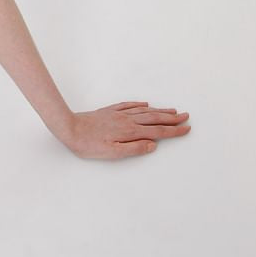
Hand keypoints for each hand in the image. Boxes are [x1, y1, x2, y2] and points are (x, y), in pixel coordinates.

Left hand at [53, 101, 190, 160]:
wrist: (69, 128)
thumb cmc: (88, 144)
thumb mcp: (112, 153)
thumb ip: (134, 149)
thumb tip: (153, 145)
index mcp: (130, 132)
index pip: (157, 132)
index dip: (173, 131)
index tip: (186, 129)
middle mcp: (127, 121)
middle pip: (154, 119)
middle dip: (172, 119)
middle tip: (186, 117)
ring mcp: (118, 114)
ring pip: (144, 111)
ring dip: (159, 111)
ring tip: (172, 111)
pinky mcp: (109, 111)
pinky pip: (129, 105)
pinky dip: (140, 105)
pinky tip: (145, 104)